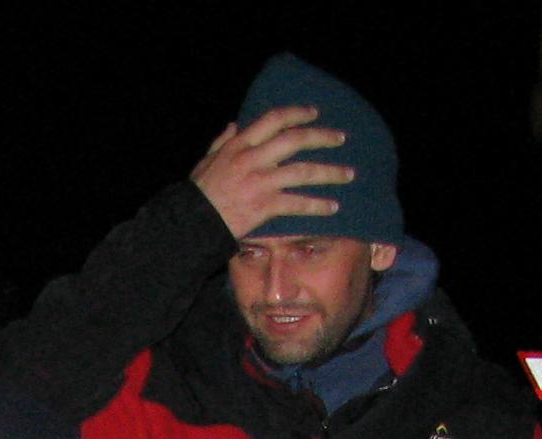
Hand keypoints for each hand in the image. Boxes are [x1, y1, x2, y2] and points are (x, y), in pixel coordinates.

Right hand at [194, 106, 351, 239]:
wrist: (192, 223)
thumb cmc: (198, 193)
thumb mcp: (206, 160)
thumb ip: (222, 141)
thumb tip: (234, 125)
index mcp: (239, 144)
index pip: (273, 120)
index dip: (297, 113)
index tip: (314, 112)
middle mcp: (253, 159)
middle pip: (294, 140)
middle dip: (322, 137)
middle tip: (341, 138)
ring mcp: (260, 182)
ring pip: (303, 171)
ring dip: (330, 172)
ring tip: (349, 174)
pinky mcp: (264, 206)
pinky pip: (297, 203)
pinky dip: (317, 206)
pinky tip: (333, 207)